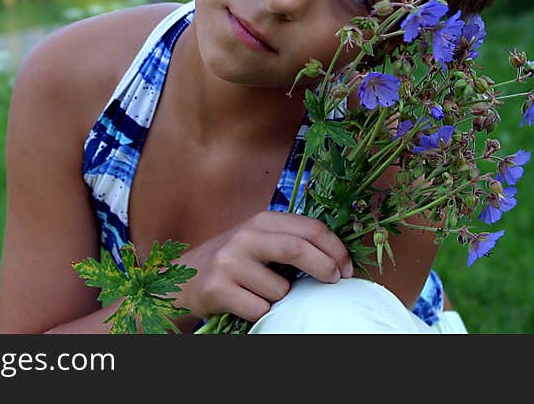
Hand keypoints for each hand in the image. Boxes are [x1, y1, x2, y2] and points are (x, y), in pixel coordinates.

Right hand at [174, 211, 353, 322]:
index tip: (347, 269)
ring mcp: (229, 262)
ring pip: (280, 289)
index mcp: (262, 220)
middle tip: (335, 282)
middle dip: (324, 268)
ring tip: (265, 293)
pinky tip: (248, 303)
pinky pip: (259, 308)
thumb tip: (338, 257)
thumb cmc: (236, 261)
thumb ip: (291, 240)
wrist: (187, 277)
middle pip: (297, 249)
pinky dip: (262, 312)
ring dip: (283, 299)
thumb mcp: (261, 240)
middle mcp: (245, 236)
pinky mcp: (217, 288)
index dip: (335, 249)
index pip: (310, 228)